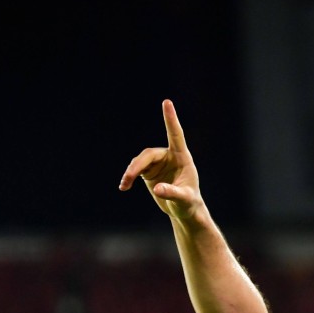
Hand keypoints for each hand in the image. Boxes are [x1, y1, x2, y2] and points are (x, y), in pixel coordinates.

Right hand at [118, 100, 202, 219]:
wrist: (183, 210)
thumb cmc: (189, 204)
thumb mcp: (184, 200)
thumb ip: (172, 193)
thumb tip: (158, 189)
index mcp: (182, 157)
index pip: (176, 135)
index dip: (170, 119)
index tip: (167, 102)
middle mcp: (169, 156)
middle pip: (149, 154)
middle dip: (137, 166)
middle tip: (127, 179)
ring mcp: (158, 162)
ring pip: (140, 161)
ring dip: (131, 172)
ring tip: (124, 185)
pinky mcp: (149, 170)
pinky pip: (136, 169)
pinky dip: (129, 177)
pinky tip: (124, 186)